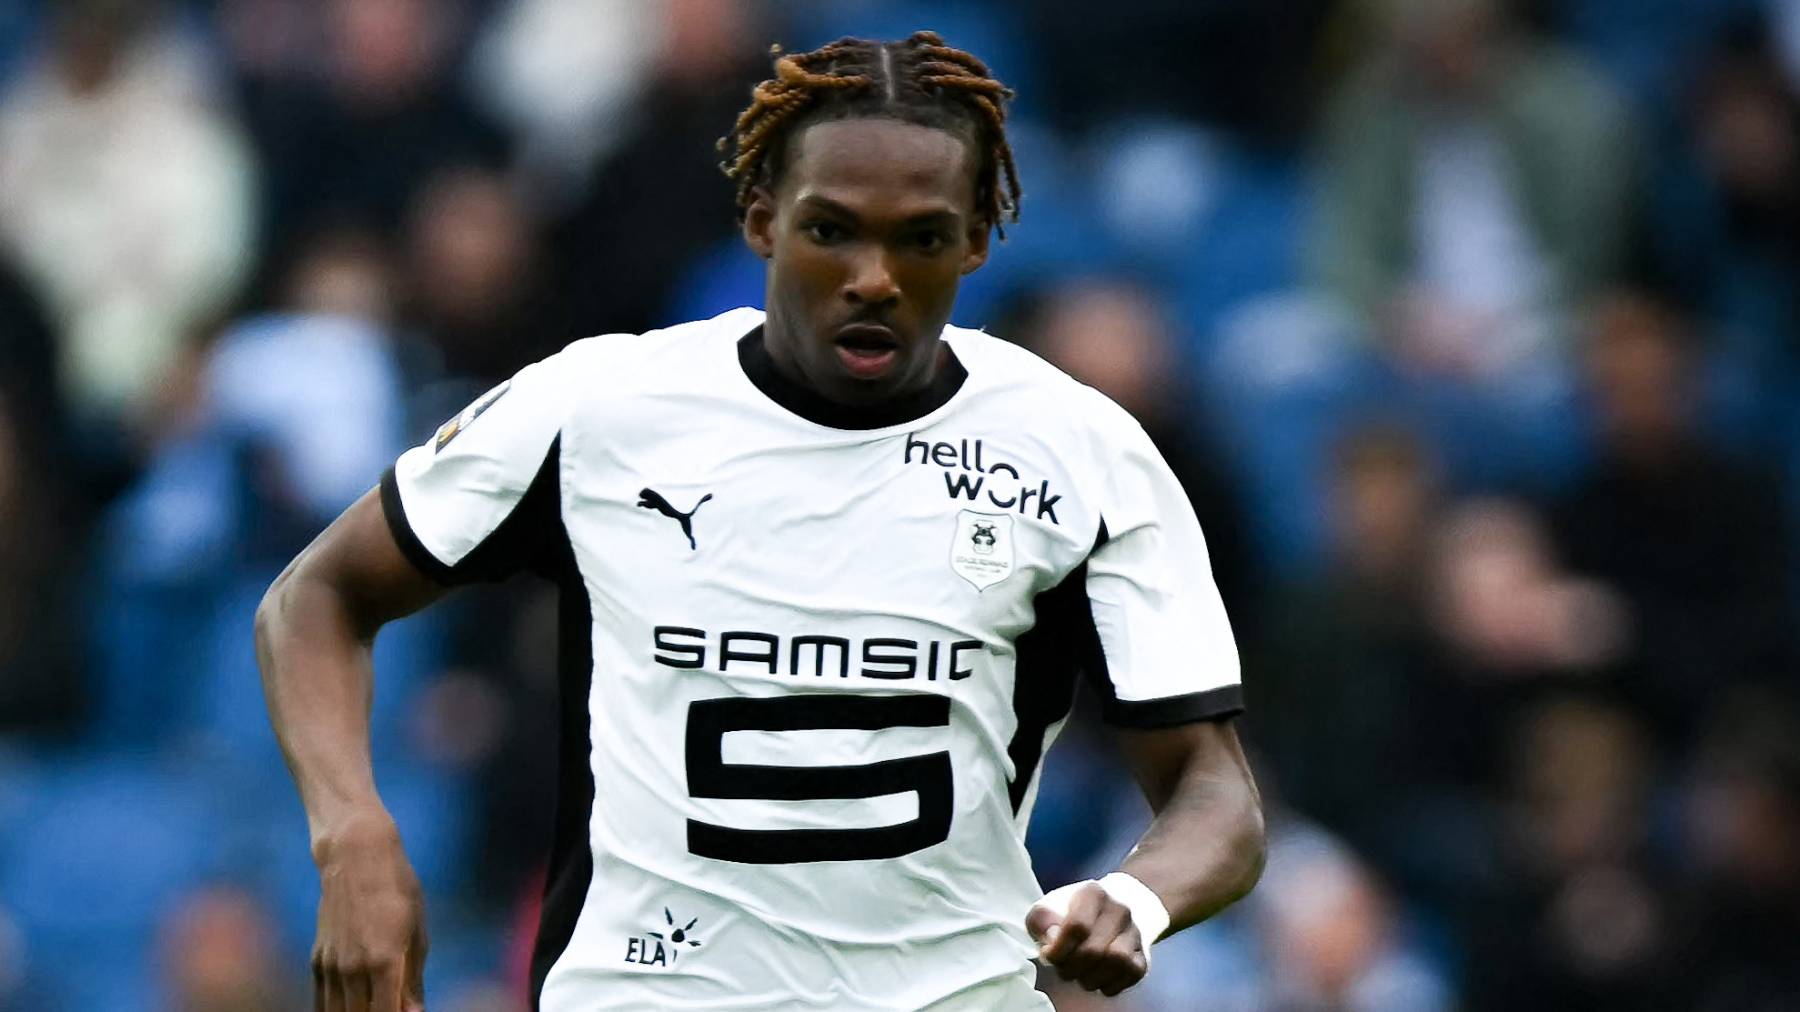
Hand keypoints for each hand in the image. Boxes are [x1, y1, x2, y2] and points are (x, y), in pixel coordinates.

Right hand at [310, 812, 428, 1011]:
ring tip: (372, 1007)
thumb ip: (413, 980)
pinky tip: (351, 1008)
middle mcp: (353, 969)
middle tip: (391, 1009)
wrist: (355, 857)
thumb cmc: (397, 889)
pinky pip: (322, 1002)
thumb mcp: (417, 931)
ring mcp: (331, 966)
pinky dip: (334, 1011)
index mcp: (384, 961)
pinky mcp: (317, 961)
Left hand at [1025, 881, 1147, 996]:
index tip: (1048, 955)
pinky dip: (1109, 984)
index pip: (1077, 927)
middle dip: (1071, 967)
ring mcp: (1134, 932)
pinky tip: (1096, 978)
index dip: (1059, 950)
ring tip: (1079, 974)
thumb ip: (1042, 920)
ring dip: (1091, 978)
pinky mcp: (1143, 954)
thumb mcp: (1049, 908)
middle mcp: (1119, 909)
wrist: (1109, 911)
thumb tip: (1052, 939)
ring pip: (1116, 962)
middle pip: (1094, 950)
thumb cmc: (1072, 912)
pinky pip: (1130, 975)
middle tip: (1062, 968)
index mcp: (1093, 893)